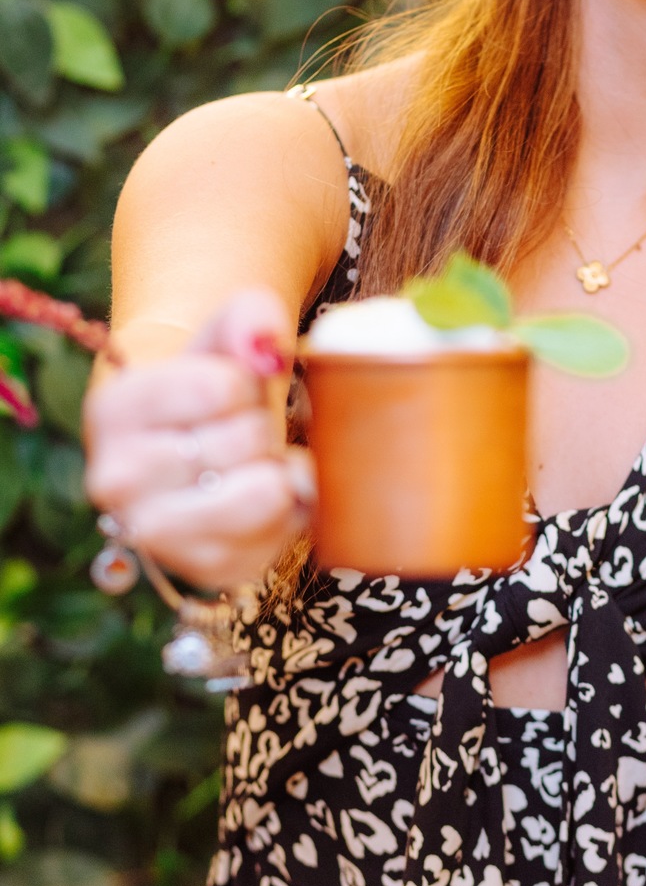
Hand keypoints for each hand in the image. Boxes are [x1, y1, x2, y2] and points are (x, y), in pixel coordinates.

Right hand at [84, 289, 313, 589]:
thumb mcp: (225, 336)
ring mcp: (156, 534)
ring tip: (250, 464)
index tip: (226, 392)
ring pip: (264, 492)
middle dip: (260, 427)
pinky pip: (284, 529)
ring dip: (277, 469)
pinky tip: (262, 497)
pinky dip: (293, 507)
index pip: (222, 387)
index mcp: (113, 411)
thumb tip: (267, 348)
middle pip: (246, 439)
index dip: (245, 383)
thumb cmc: (212, 387)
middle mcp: (117, 481)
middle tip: (238, 433)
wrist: (200, 448)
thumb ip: (250, 318)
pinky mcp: (207, 568)